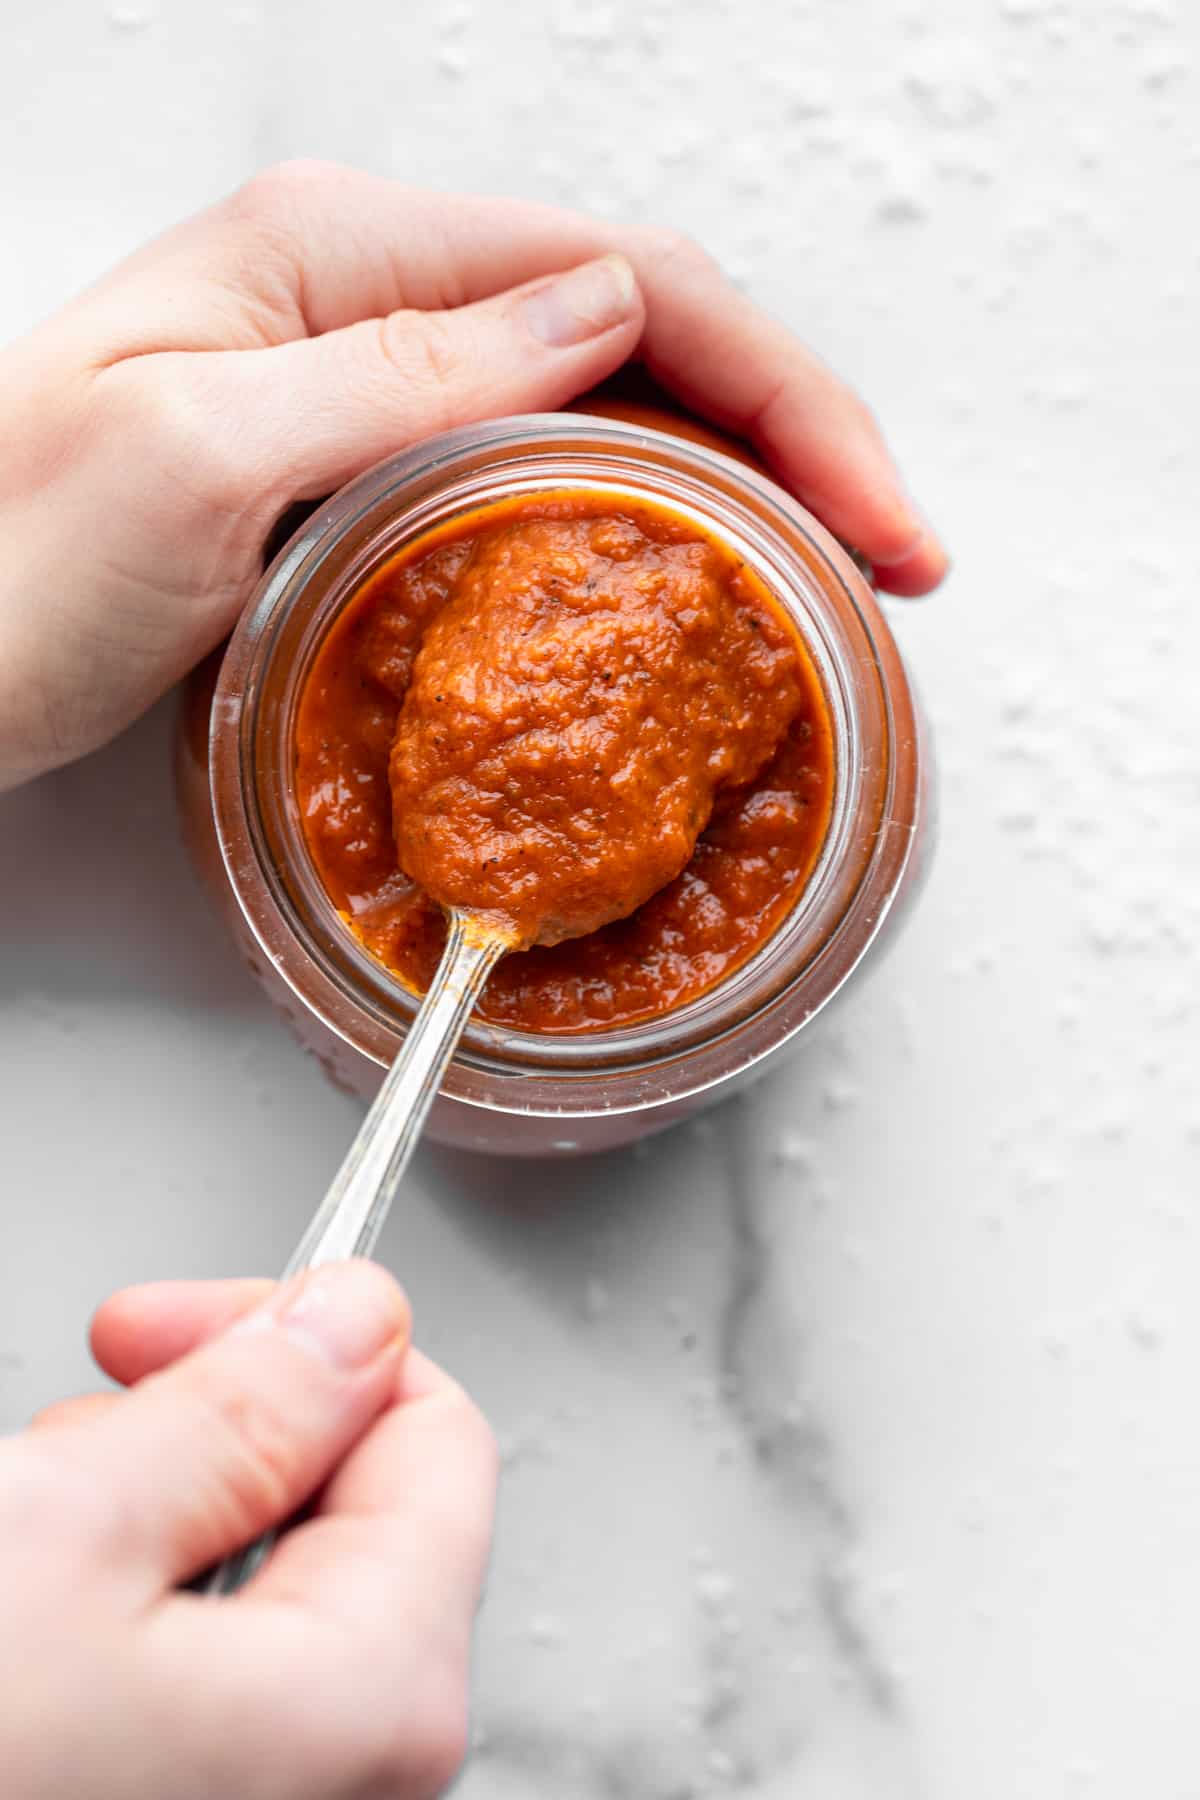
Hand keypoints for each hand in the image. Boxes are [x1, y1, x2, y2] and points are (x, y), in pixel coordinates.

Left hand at [0, 160, 946, 789]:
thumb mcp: (199, 455)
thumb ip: (408, 375)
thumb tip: (606, 317)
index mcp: (339, 260)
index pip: (630, 281)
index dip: (784, 393)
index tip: (875, 513)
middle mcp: (367, 304)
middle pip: (645, 332)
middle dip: (793, 438)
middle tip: (892, 559)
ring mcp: (369, 390)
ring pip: (609, 403)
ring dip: (739, 481)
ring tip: (830, 583)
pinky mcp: (364, 478)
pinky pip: (541, 474)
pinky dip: (642, 522)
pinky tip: (692, 583)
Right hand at [3, 1262, 495, 1799]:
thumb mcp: (65, 1527)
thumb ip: (243, 1406)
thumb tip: (352, 1323)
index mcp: (373, 1694)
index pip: (433, 1434)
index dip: (304, 1345)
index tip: (170, 1326)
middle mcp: (347, 1779)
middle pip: (340, 1504)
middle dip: (201, 1440)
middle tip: (70, 1452)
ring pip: (245, 1576)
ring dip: (129, 1525)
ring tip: (19, 1565)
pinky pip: (185, 1662)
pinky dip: (101, 1610)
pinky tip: (16, 1632)